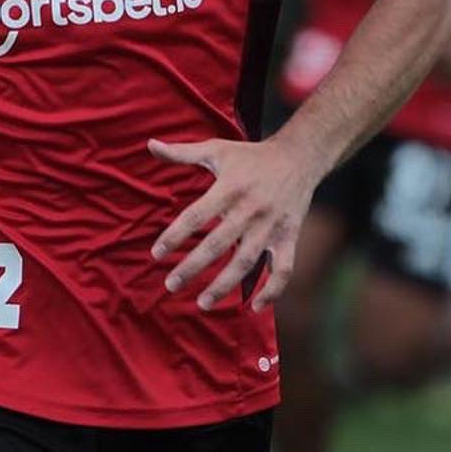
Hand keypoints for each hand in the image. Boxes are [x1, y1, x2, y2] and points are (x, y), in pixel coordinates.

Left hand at [149, 135, 322, 310]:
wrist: (300, 156)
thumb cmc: (251, 155)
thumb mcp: (217, 149)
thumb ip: (182, 152)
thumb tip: (150, 145)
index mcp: (230, 188)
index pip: (196, 216)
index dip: (174, 236)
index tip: (156, 254)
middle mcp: (250, 209)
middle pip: (218, 244)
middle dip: (193, 267)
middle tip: (171, 285)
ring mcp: (271, 225)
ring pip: (247, 261)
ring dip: (225, 284)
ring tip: (203, 302)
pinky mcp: (289, 236)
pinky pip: (284, 268)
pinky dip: (273, 290)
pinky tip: (255, 307)